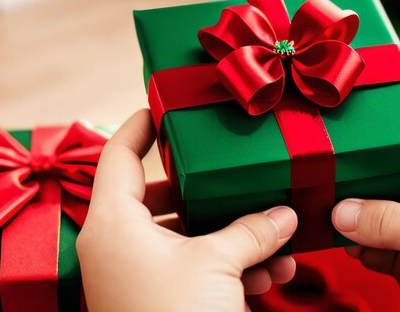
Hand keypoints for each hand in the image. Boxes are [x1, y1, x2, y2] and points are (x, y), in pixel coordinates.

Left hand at [77, 110, 297, 311]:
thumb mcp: (218, 263)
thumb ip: (252, 230)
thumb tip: (284, 214)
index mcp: (116, 224)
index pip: (119, 156)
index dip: (139, 126)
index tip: (161, 107)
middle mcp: (123, 246)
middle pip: (161, 197)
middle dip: (206, 190)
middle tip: (227, 170)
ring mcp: (142, 274)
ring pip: (189, 236)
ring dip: (234, 236)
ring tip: (275, 235)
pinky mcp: (164, 298)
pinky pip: (198, 267)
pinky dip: (232, 266)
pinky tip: (270, 272)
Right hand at [332, 63, 399, 311]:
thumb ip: (388, 218)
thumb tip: (340, 214)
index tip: (382, 69)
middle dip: (377, 149)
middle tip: (339, 132)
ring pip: (396, 198)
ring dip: (364, 199)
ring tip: (329, 185)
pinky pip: (388, 240)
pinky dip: (365, 240)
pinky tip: (342, 234)